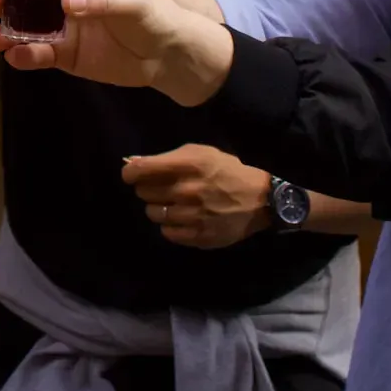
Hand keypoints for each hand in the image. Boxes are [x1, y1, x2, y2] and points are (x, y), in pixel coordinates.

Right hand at [0, 0, 232, 104]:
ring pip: (26, 23)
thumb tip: (65, 1)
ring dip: (6, 28)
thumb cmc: (154, 16)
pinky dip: (22, 54)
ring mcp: (62, 24)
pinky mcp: (63, 53)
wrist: (169, 57)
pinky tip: (14, 57)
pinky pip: (37, 52)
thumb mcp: (133, 2)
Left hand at [122, 144, 271, 248]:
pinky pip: (167, 232)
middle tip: (163, 188)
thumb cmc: (226, 171)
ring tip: (174, 204)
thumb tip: (132, 162)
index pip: (140, 170)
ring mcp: (192, 216)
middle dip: (148, 189)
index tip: (132, 175)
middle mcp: (187, 191)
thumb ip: (166, 157)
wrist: (261, 199)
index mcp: (188, 165)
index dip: (130, 173)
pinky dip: (170, 226)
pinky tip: (182, 218)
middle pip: (143, 193)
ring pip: (153, 213)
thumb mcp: (200, 153)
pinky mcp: (198, 237)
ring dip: (159, 208)